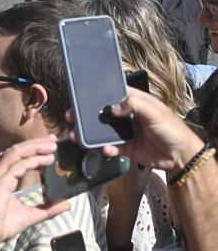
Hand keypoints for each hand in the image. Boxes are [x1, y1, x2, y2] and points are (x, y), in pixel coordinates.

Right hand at [0, 135, 70, 248]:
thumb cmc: (1, 225)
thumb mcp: (31, 215)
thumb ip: (48, 208)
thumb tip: (67, 204)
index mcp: (1, 177)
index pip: (17, 157)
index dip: (33, 149)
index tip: (50, 146)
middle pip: (17, 150)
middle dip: (36, 143)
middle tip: (53, 140)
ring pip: (16, 153)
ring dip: (35, 147)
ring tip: (51, 146)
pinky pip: (18, 166)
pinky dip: (33, 160)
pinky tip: (46, 159)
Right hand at [68, 87, 203, 172]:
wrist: (180, 156)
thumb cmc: (171, 129)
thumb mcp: (154, 112)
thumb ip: (133, 105)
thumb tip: (111, 108)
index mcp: (136, 103)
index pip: (114, 95)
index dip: (99, 95)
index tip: (81, 97)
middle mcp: (128, 116)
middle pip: (103, 114)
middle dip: (86, 116)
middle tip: (71, 118)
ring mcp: (126, 133)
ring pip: (103, 132)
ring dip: (90, 135)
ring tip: (76, 137)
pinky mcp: (126, 148)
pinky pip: (111, 148)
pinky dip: (106, 150)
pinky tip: (106, 150)